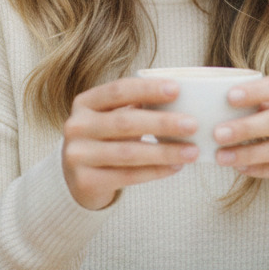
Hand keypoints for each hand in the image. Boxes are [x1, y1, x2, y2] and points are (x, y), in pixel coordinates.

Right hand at [62, 77, 199, 210]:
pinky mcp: (85, 181)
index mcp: (84, 103)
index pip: (118, 90)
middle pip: (125, 122)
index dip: (148, 89)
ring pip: (129, 152)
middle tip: (192, 124)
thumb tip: (179, 98)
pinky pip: (127, 176)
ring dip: (165, 151)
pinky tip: (175, 167)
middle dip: (162, 123)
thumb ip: (135, 107)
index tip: (177, 89)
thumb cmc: (105, 139)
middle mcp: (76, 126)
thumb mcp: (111, 117)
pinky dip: (155, 171)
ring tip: (192, 151)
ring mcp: (78, 155)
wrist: (76, 178)